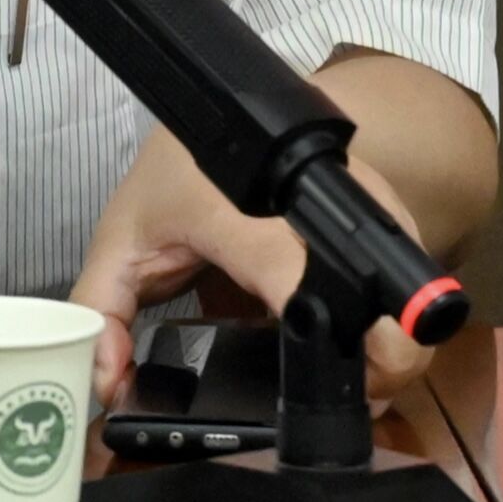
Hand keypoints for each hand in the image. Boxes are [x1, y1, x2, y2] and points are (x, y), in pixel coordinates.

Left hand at [67, 125, 430, 411]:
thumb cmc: (172, 183)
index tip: (325, 375)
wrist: (223, 110)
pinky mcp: (377, 200)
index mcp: (233, 208)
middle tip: (357, 390)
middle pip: (374, 279)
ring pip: (399, 276)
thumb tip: (109, 383)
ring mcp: (348, 191)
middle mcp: (301, 195)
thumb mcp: (121, 241)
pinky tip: (360, 324)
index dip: (317, 326)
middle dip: (381, 352)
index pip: (290, 268)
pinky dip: (390, 304)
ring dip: (389, 334)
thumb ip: (102, 310)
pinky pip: (401, 264)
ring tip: (358, 365)